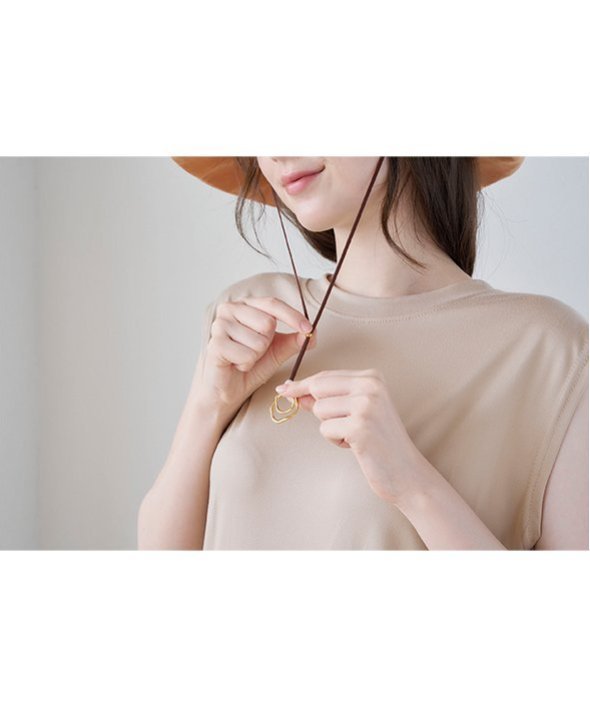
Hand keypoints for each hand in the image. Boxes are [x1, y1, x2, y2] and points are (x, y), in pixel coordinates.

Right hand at [196, 296, 316, 416]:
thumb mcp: (278, 351)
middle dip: (267, 343)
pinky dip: (246, 364)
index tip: (308, 329)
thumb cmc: (250, 365)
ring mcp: (219, 325)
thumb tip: (313, 333)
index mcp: (245, 305)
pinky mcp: (215, 343)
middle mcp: (229, 309)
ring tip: (243, 358)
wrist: (228, 389)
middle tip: (254, 351)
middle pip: (267, 322)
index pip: (273, 303)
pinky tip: (235, 364)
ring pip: (259, 340)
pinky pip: (247, 354)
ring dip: (256, 356)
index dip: (293, 316)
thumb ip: (294, 340)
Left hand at [275, 368, 428, 504]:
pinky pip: (325, 429)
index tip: (283, 389)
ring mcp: (366, 405)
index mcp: (372, 377)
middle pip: (318, 388)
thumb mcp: (356, 412)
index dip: (302, 385)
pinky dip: (335, 440)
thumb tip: (295, 392)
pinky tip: (356, 445)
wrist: (406, 472)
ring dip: (330, 427)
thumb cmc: (379, 442)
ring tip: (354, 436)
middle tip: (340, 425)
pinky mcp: (359, 426)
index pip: (326, 376)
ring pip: (319, 410)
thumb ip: (328, 399)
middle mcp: (371, 386)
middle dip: (318, 408)